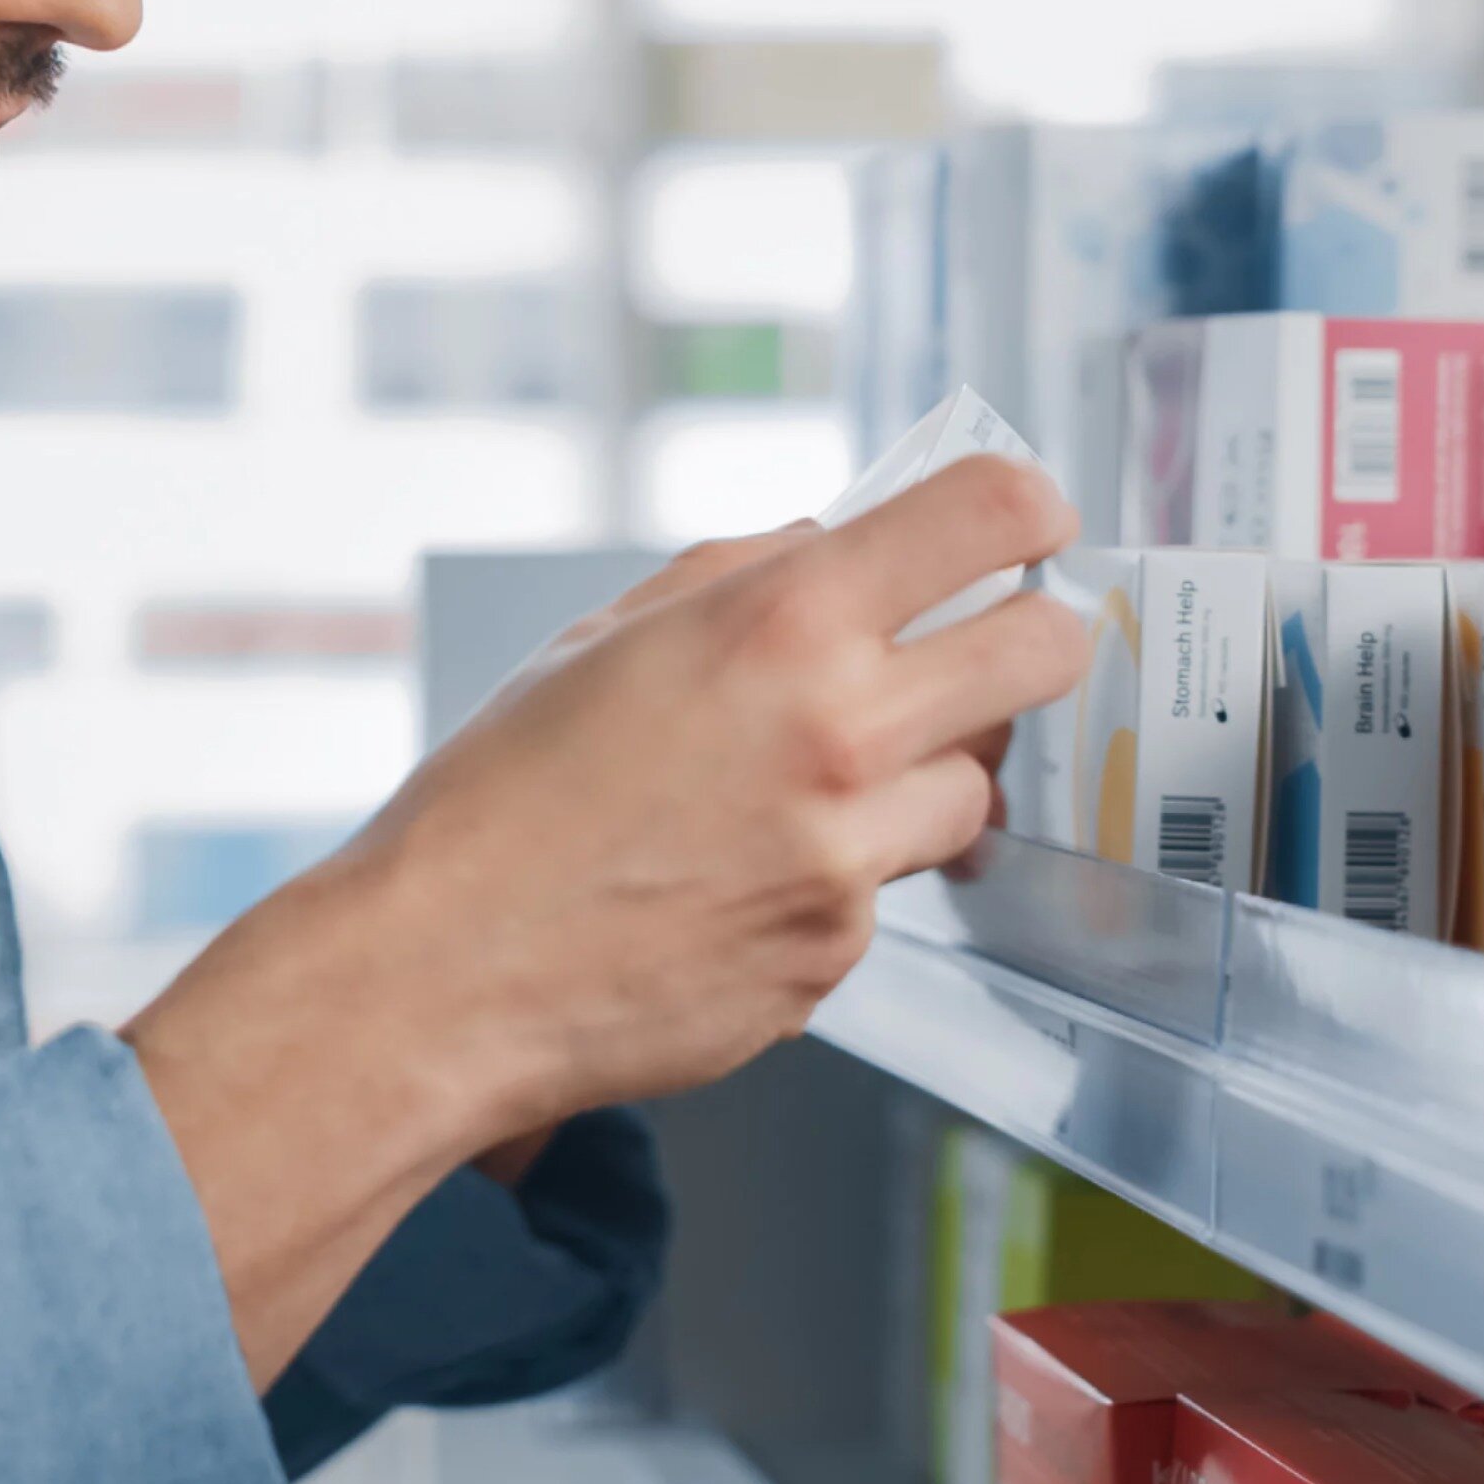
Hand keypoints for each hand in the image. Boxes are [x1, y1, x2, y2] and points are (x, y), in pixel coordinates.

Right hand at [126, 457, 1087, 1378]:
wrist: (438, 974)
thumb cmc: (493, 805)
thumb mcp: (600, 640)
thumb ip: (736, 579)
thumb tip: (831, 544)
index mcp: (782, 624)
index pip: (991, 515)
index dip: (1025, 509)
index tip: (1020, 526)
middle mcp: (843, 736)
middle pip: (1045, 654)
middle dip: (1025, 641)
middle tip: (972, 653)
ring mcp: (852, 860)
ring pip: (969, 792)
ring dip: (914, 781)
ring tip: (793, 795)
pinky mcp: (837, 959)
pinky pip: (878, 895)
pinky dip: (828, 883)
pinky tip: (727, 883)